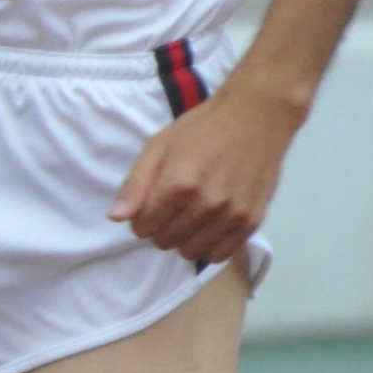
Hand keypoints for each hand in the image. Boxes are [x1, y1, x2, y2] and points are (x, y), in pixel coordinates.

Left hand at [108, 84, 292, 266]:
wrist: (256, 118)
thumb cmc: (201, 129)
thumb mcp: (158, 147)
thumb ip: (136, 184)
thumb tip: (116, 218)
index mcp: (178, 184)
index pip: (144, 228)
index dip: (140, 220)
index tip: (148, 209)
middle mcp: (206, 204)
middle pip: (166, 241)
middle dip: (159, 230)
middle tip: (169, 210)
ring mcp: (232, 214)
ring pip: (192, 252)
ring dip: (183, 240)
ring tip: (188, 218)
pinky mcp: (252, 221)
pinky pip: (221, 254)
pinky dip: (209, 247)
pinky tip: (207, 229)